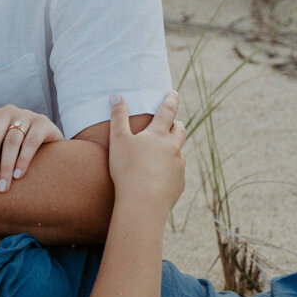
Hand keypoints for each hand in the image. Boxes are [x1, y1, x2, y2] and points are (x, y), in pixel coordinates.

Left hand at [0, 106, 63, 190]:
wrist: (47, 138)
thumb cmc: (13, 143)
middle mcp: (6, 112)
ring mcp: (25, 115)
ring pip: (11, 141)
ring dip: (5, 166)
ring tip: (3, 186)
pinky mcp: (42, 122)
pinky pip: (31, 141)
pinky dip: (23, 159)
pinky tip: (18, 175)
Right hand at [107, 91, 184, 218]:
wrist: (143, 203)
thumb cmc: (127, 169)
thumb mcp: (118, 140)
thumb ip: (118, 116)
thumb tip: (116, 95)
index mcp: (158, 135)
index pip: (167, 111)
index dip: (170, 100)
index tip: (173, 93)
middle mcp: (173, 148)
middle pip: (180, 130)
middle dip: (177, 124)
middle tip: (174, 122)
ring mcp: (178, 166)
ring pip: (179, 152)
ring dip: (173, 148)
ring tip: (162, 153)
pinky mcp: (179, 183)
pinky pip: (177, 172)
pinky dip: (170, 169)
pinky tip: (160, 177)